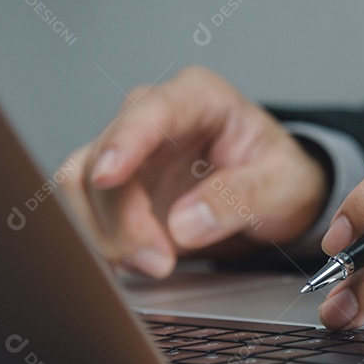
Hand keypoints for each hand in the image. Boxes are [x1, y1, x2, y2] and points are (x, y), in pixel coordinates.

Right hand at [58, 66, 327, 277]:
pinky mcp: (116, 189)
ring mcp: (129, 152)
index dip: (125, 141)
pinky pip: (83, 212)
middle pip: (104, 156)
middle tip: (157, 262)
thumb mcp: (283, 184)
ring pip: (80, 186)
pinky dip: (98, 244)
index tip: (108, 177)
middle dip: (121, 217)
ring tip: (152, 266)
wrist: (275, 195)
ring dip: (104, 235)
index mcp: (200, 97)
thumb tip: (184, 224)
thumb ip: (241, 197)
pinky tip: (128, 266)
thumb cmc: (280, 175)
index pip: (152, 110)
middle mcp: (154, 116)